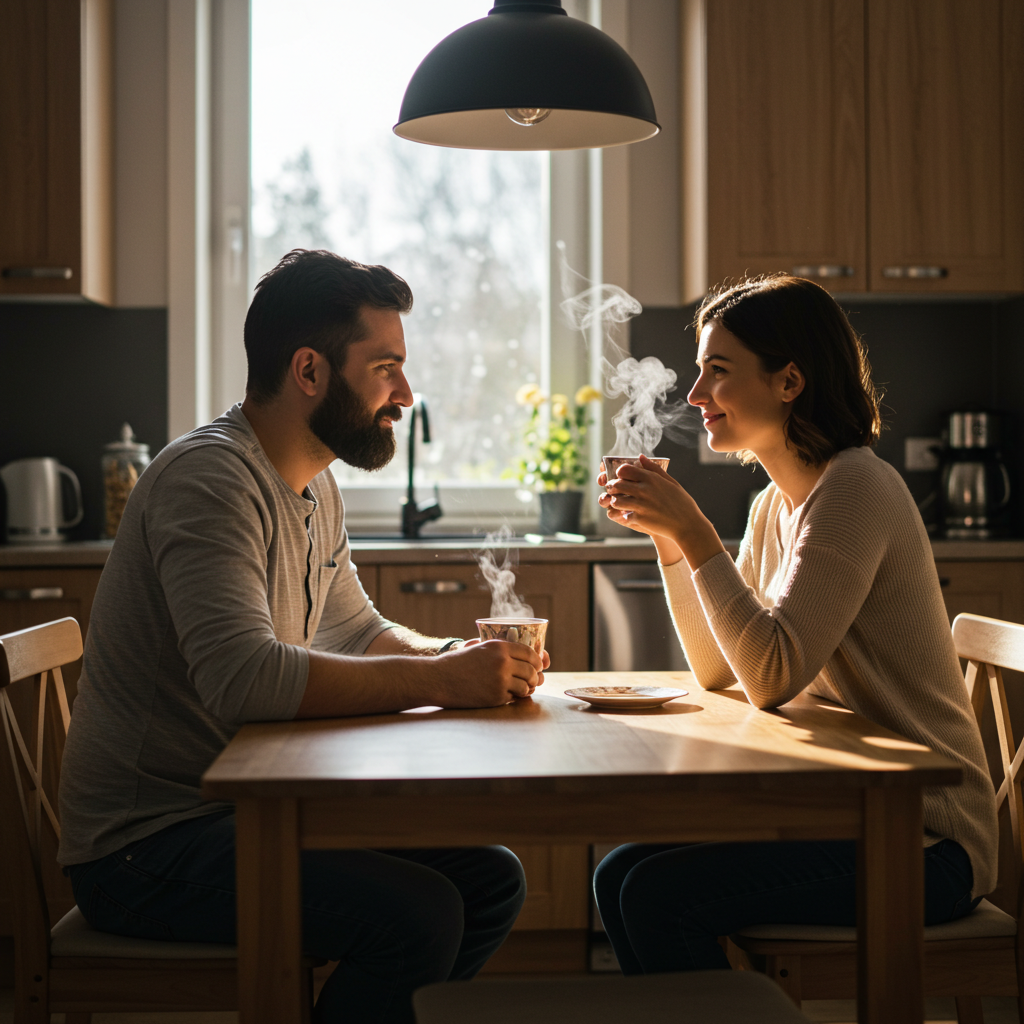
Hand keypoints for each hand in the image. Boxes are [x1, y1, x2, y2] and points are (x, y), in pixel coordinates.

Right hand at [435, 640, 544, 707]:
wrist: (439, 679)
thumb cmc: (457, 663)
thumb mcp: (480, 649)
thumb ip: (500, 651)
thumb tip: (522, 657)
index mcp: (499, 647)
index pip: (529, 653)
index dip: (537, 660)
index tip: (538, 665)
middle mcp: (503, 662)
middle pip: (531, 670)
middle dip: (535, 676)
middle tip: (533, 680)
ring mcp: (500, 680)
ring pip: (526, 686)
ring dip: (527, 688)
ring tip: (523, 689)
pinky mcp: (496, 696)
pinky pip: (514, 697)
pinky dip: (514, 697)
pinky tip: (509, 695)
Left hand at [598, 456, 723, 569]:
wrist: (688, 525)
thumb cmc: (682, 503)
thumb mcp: (671, 483)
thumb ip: (654, 469)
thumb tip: (640, 457)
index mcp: (651, 479)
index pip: (624, 469)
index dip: (620, 473)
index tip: (621, 477)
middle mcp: (644, 490)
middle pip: (617, 484)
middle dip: (612, 486)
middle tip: (613, 489)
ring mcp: (641, 505)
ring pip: (616, 500)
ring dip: (615, 502)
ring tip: (618, 502)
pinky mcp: (640, 519)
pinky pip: (624, 515)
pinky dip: (624, 516)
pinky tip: (629, 515)